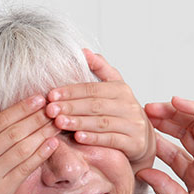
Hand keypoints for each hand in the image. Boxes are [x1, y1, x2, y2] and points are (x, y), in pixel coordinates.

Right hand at [0, 95, 59, 193]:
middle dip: (36, 118)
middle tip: (54, 108)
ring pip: (21, 148)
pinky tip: (52, 144)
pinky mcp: (1, 191)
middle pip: (13, 132)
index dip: (21, 108)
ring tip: (57, 123)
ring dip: (42, 134)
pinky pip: (25, 169)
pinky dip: (40, 155)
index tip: (39, 98)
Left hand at [46, 49, 154, 172]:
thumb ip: (100, 69)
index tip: (51, 95)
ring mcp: (133, 124)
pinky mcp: (134, 142)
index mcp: (121, 89)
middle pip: (95, 105)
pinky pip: (111, 139)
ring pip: (102, 122)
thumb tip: (83, 51)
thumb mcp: (114, 88)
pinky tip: (78, 137)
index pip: (92, 88)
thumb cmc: (122, 113)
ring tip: (59, 122)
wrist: (143, 140)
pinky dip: (94, 138)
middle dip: (70, 107)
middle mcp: (129, 105)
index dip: (71, 91)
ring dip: (78, 122)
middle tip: (50, 110)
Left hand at [137, 97, 193, 193]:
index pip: (171, 151)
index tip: (135, 134)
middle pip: (182, 133)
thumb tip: (141, 172)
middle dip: (162, 121)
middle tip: (142, 114)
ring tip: (153, 107)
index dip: (154, 140)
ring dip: (174, 112)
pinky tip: (177, 102)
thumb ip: (164, 187)